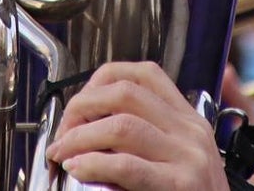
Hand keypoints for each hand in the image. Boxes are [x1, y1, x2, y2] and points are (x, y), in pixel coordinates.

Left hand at [46, 61, 228, 190]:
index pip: (145, 74)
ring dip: (80, 137)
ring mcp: (189, 156)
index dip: (103, 80)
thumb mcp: (182, 157)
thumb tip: (97, 122)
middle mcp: (190, 131)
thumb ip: (152, 135)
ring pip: (121, 125)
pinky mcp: (182, 184)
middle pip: (125, 93)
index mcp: (189, 119)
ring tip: (63, 152)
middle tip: (64, 131)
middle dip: (83, 106)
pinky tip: (78, 168)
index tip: (81, 103)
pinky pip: (128, 165)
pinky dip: (94, 164)